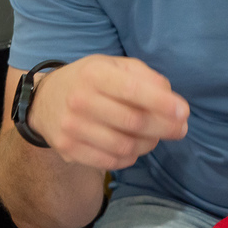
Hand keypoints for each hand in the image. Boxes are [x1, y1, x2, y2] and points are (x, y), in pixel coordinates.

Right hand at [28, 55, 188, 169]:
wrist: (44, 101)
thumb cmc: (90, 81)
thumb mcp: (115, 66)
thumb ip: (145, 77)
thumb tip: (171, 99)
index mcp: (94, 74)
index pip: (132, 90)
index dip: (161, 103)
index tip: (184, 112)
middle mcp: (79, 100)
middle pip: (133, 122)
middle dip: (165, 128)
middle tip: (181, 129)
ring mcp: (72, 127)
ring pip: (125, 146)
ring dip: (149, 144)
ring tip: (155, 136)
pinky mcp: (68, 149)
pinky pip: (112, 162)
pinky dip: (131, 157)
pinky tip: (134, 146)